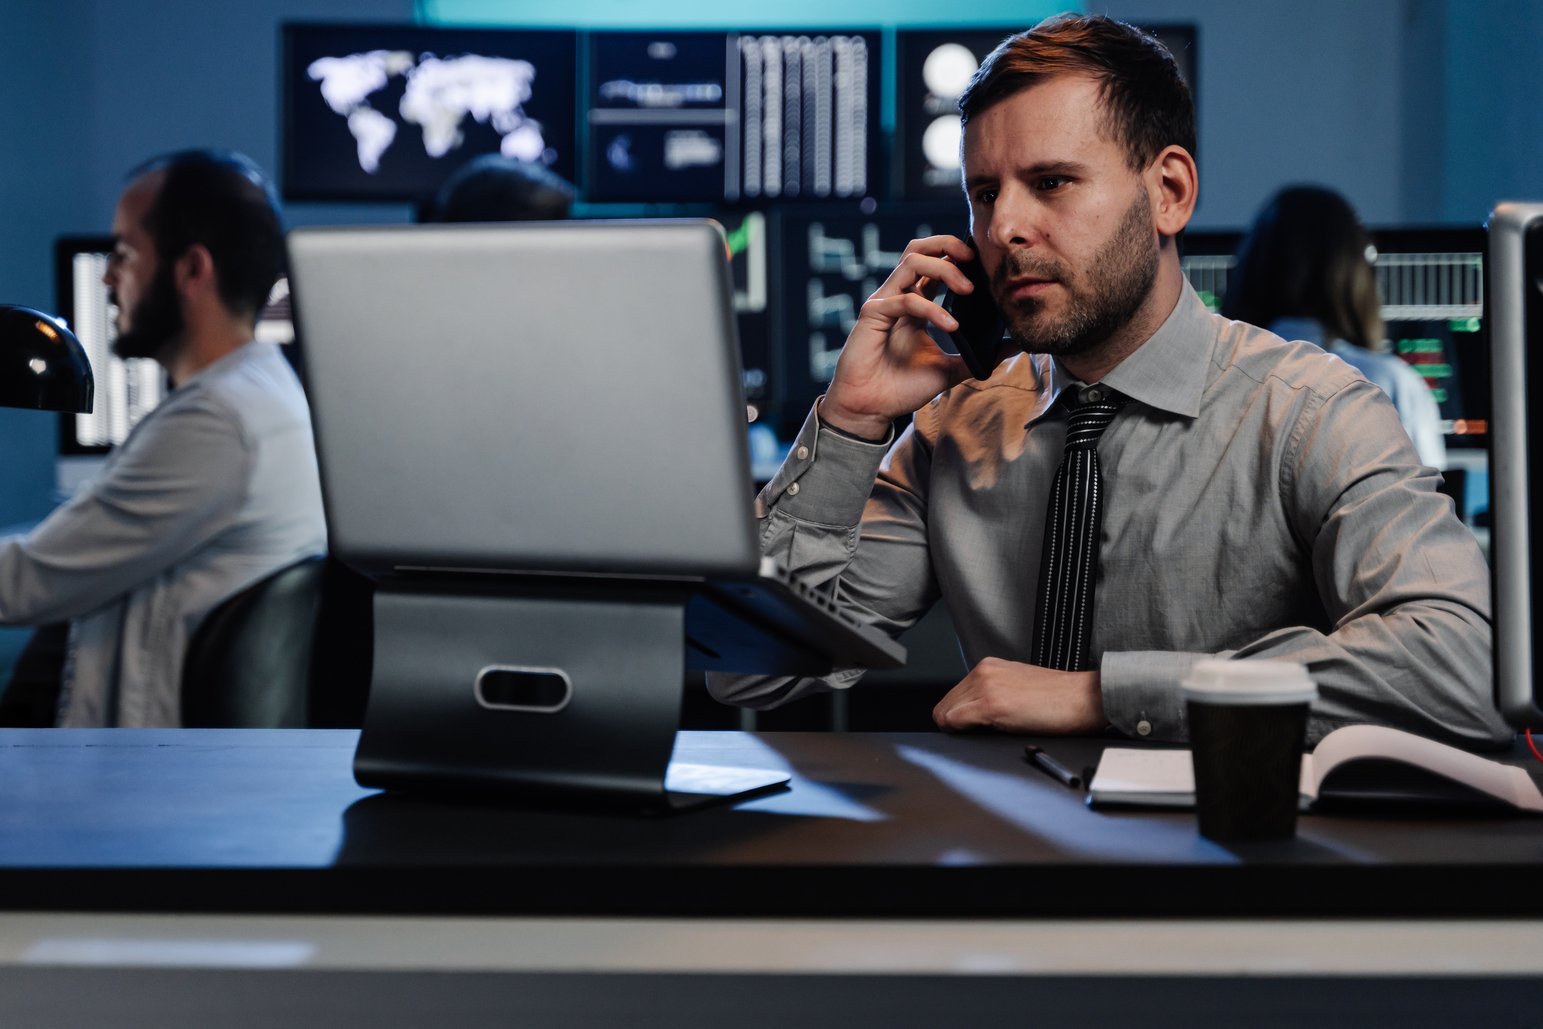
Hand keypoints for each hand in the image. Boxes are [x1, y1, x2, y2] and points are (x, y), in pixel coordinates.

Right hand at [820, 235, 978, 438]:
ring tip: (968, 290)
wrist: (870, 410)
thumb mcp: (949, 370)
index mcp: (915, 305)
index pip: (935, 264)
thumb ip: (978, 357)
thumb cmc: (902, 389)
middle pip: (919, 249)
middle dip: (948, 245)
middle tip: (975, 259)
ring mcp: (884, 303)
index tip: (985, 265)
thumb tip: (1015, 345)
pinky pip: (905, 300)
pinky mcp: (872, 315)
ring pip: (913, 262)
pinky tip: (951, 326)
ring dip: (944, 269)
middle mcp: (898, 297)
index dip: (958, 256)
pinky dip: (932, 309)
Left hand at [932, 657, 1104, 734]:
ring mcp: (986, 686)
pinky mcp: (991, 704)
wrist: (1086, 698)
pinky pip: (954, 721)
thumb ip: (995, 693)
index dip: (958, 717)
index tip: (971, 728)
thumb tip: (975, 715)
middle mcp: (984, 672)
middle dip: (956, 724)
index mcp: (990, 667)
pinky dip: (962, 732)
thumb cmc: (1061, 698)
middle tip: (980, 734)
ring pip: (945, 714)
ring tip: (989, 733)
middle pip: (945, 705)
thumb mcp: (1020, 687)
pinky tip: (986, 734)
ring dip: (961, 729)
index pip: (953, 695)